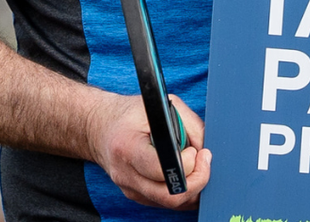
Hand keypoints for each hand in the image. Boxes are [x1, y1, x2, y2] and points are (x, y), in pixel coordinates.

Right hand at [88, 92, 210, 208]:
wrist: (101, 129)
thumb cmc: (131, 114)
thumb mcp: (162, 105)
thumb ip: (190, 125)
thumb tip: (208, 148)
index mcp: (127, 148)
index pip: (161, 170)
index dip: (187, 163)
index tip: (195, 150)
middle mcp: (126, 174)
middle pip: (169, 196)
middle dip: (198, 181)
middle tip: (204, 159)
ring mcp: (130, 189)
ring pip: (172, 203)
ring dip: (194, 186)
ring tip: (197, 163)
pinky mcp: (136, 196)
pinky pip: (168, 202)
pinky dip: (185, 191)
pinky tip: (189, 172)